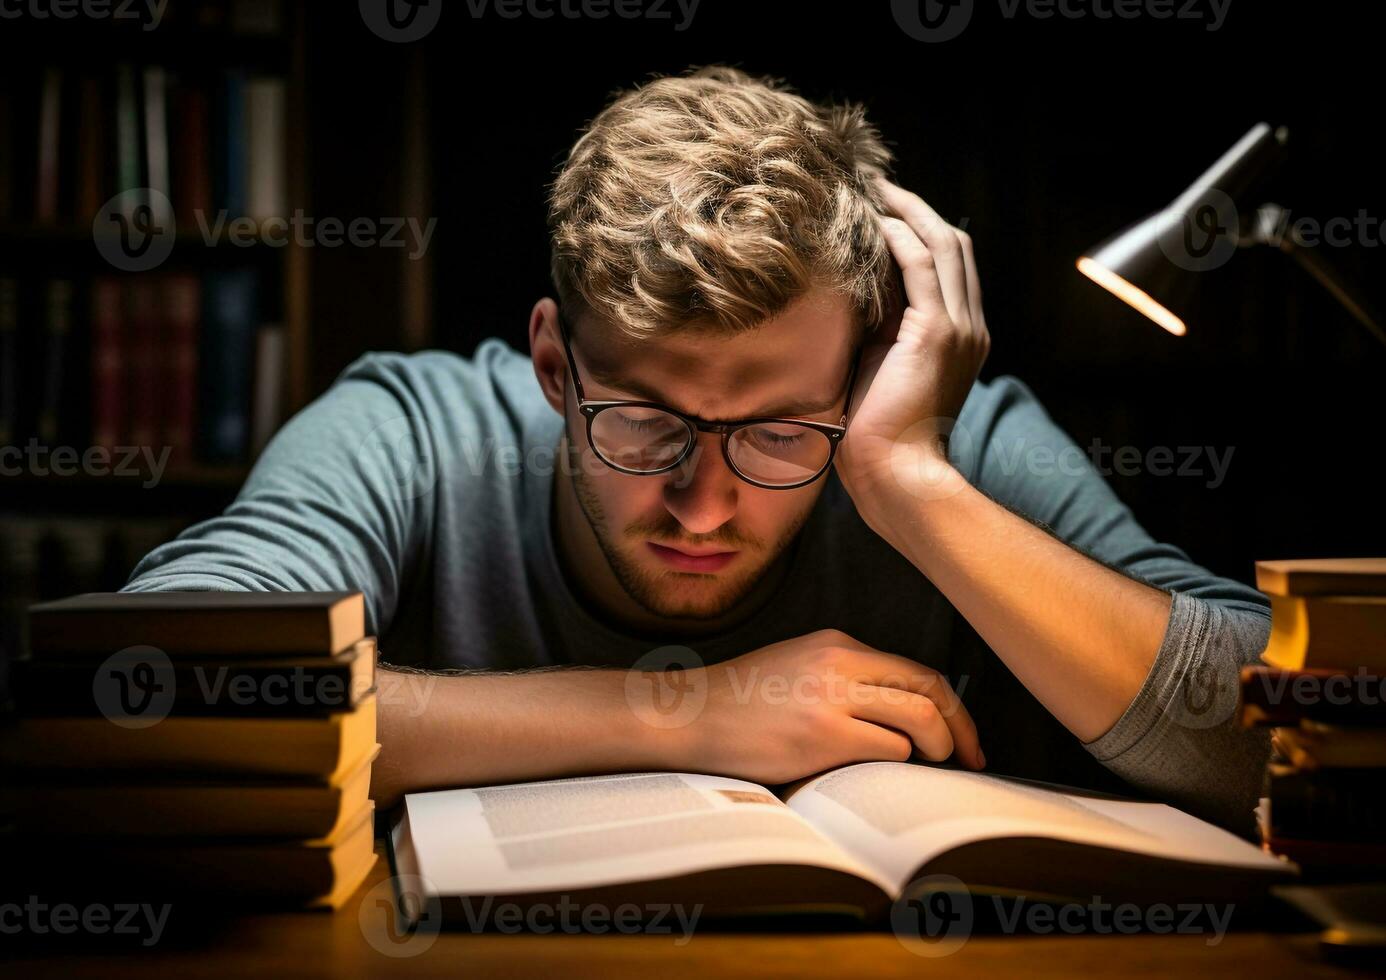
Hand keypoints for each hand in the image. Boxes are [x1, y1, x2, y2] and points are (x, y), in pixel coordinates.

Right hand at [688, 629, 983, 784]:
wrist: (691, 716)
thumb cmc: (741, 702)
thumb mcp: (798, 667)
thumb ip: (844, 678)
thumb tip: (899, 712)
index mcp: (837, 644)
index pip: (913, 668)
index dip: (948, 703)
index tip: (962, 733)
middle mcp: (840, 663)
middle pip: (930, 686)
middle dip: (963, 726)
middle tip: (973, 755)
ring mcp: (832, 698)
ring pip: (920, 717)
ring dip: (939, 746)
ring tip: (936, 764)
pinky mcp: (823, 735)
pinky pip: (888, 748)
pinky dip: (899, 763)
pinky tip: (887, 773)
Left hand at [835, 178, 989, 515]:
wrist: (895, 472)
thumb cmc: (876, 433)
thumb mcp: (880, 366)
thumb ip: (880, 327)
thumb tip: (855, 289)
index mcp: (963, 336)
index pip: (949, 265)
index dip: (920, 229)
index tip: (883, 208)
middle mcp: (971, 327)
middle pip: (953, 245)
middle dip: (915, 209)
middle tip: (876, 185)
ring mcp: (959, 328)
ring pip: (942, 246)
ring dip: (907, 211)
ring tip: (873, 189)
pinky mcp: (937, 333)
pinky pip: (921, 266)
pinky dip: (899, 237)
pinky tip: (874, 221)